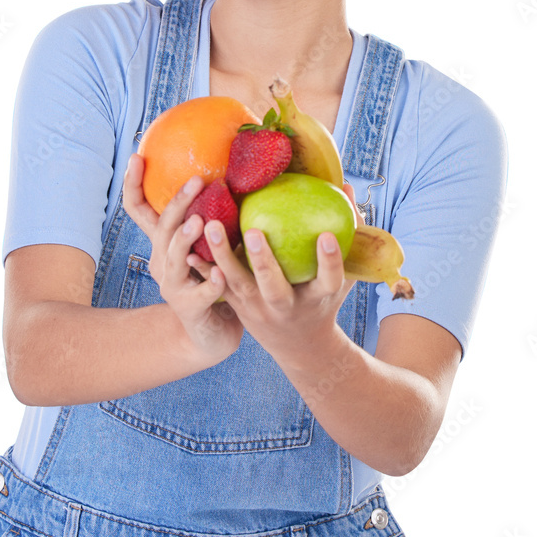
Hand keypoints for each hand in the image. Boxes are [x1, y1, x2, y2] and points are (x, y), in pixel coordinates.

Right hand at [122, 153, 242, 363]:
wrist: (211, 335)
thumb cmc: (215, 280)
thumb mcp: (209, 246)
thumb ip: (214, 216)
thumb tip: (232, 172)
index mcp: (165, 244)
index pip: (140, 210)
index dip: (133, 184)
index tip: (136, 155)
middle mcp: (163, 262)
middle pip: (161, 229)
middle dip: (176, 204)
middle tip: (196, 180)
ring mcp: (173, 287)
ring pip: (174, 260)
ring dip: (185, 239)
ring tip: (200, 222)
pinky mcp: (190, 310)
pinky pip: (199, 296)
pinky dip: (210, 285)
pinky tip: (220, 276)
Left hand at [201, 181, 360, 368]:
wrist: (300, 346)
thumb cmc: (323, 298)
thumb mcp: (343, 275)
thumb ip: (349, 234)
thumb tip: (349, 189)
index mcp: (319, 298)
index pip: (329, 279)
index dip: (329, 260)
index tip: (325, 236)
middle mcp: (288, 307)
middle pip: (275, 287)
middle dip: (264, 261)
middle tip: (254, 231)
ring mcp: (260, 310)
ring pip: (239, 285)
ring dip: (223, 257)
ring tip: (210, 226)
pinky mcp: (239, 308)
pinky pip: (218, 287)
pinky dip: (203, 269)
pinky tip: (187, 248)